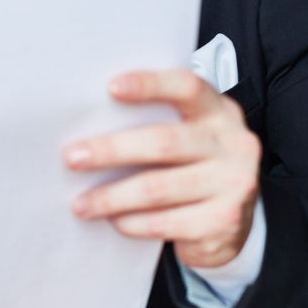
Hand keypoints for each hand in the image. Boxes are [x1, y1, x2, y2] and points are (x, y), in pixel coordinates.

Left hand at [67, 69, 260, 268]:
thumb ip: (153, 122)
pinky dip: (133, 223)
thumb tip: (86, 125)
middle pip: (164, 142)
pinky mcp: (226, 221)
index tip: (110, 87)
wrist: (231, 223)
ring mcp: (235, 183)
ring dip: (112, 196)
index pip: (187, 87)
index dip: (150, 84)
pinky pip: (167, 221)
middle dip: (111, 150)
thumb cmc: (191, 167)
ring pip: (158, 188)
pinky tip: (114, 221)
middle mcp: (234, 143)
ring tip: (81, 203)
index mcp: (218, 111)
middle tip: (72, 158)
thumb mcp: (185, 136)